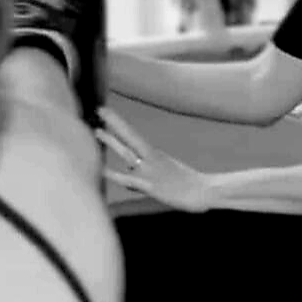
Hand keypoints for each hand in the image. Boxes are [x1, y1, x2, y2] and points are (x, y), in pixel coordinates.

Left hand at [96, 108, 212, 212]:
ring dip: (113, 142)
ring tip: (97, 131)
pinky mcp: (152, 187)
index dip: (117, 123)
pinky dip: (114, 175)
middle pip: (130, 137)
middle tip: (99, 109)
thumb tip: (125, 174)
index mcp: (154, 154)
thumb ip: (140, 174)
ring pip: (128, 154)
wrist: (205, 192)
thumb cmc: (185, 185)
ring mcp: (151, 172)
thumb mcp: (161, 174)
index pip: (132, 135)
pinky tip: (102, 171)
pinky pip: (129, 180)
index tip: (104, 112)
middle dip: (114, 123)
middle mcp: (151, 159)